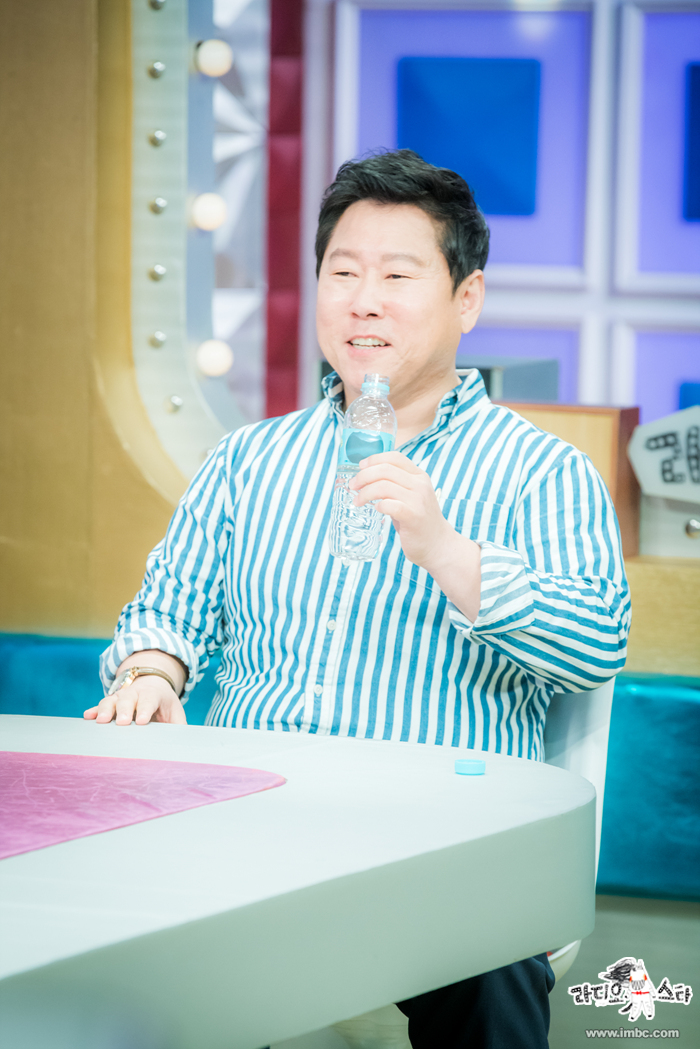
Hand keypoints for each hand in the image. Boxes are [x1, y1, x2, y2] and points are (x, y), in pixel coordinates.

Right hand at [84, 677, 186, 725]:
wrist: (152, 684)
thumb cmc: (164, 705)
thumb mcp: (175, 712)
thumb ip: (178, 726)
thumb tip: (183, 743)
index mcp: (153, 694)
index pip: (149, 700)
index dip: (145, 710)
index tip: (142, 721)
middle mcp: (134, 693)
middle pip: (128, 700)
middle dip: (124, 710)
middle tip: (123, 722)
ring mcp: (120, 696)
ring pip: (111, 700)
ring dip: (105, 710)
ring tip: (101, 721)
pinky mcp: (110, 702)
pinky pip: (99, 705)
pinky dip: (93, 710)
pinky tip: (87, 717)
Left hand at [348, 451, 453, 570]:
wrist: (437, 544)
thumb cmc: (418, 520)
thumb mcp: (411, 496)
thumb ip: (395, 484)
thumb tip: (366, 476)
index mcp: (419, 476)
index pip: (395, 457)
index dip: (374, 459)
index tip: (360, 467)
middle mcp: (420, 484)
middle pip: (385, 470)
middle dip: (363, 476)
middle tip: (353, 486)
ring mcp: (418, 500)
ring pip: (383, 486)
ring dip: (365, 492)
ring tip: (358, 501)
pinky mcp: (413, 516)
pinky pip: (389, 505)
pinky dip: (378, 505)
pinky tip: (375, 509)